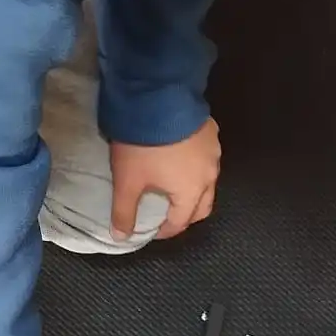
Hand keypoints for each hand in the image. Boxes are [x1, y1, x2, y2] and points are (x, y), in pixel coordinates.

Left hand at [109, 118, 220, 241]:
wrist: (159, 98)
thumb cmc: (143, 146)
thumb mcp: (127, 180)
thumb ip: (124, 211)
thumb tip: (121, 237)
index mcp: (191, 192)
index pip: (181, 222)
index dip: (165, 231)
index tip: (153, 231)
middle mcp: (209, 175)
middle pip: (203, 206)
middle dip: (187, 215)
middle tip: (169, 215)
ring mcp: (214, 151)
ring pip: (209, 181)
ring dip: (195, 190)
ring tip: (175, 186)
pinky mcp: (212, 131)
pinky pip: (208, 157)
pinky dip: (197, 165)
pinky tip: (183, 158)